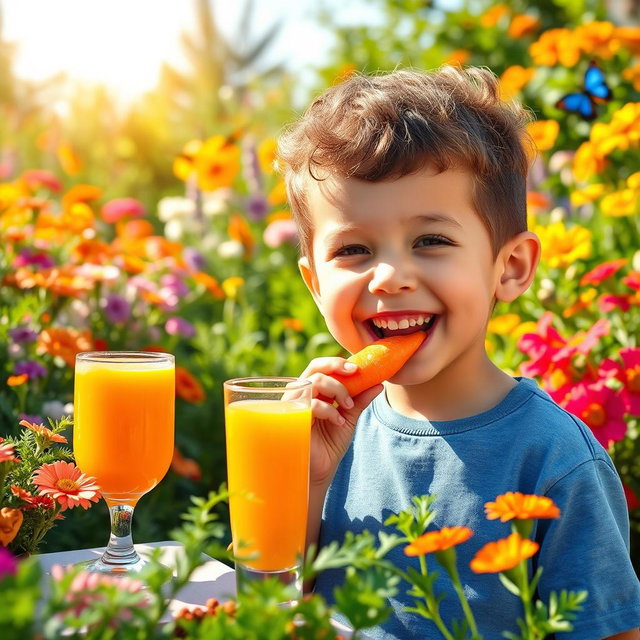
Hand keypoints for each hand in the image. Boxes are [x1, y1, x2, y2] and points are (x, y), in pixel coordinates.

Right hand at [300, 357, 383, 486]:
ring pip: (315, 382)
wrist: (319, 472)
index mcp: (314, 391)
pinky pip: (312, 403)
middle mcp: (302, 394)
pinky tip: (338, 422)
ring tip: (348, 406)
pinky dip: (330, 410)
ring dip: (337, 389)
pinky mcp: (293, 418)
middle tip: (355, 374)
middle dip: (337, 367)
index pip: (322, 366)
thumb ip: (360, 401)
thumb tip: (379, 383)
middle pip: (315, 367)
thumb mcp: (349, 419)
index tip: (358, 368)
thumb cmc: (330, 445)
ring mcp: (295, 405)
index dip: (338, 362)